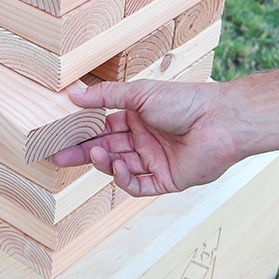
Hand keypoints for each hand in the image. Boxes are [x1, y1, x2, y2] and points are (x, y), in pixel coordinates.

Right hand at [52, 80, 242, 195]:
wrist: (219, 121)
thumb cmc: (184, 101)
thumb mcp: (139, 94)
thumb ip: (106, 96)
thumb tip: (74, 95)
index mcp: (138, 118)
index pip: (103, 127)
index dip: (82, 133)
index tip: (60, 136)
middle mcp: (145, 140)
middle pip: (107, 149)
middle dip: (83, 153)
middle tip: (59, 156)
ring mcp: (155, 160)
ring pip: (120, 167)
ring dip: (105, 162)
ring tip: (95, 154)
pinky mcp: (166, 180)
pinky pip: (138, 185)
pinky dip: (124, 179)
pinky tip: (118, 167)